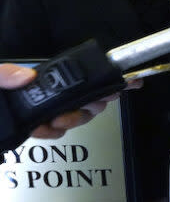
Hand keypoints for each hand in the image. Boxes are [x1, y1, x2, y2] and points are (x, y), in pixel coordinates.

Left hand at [0, 64, 128, 139]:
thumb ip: (0, 73)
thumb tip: (28, 76)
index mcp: (27, 75)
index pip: (68, 69)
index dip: (99, 73)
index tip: (124, 80)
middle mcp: (34, 90)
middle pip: (79, 93)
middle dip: (89, 103)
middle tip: (79, 110)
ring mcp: (31, 109)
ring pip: (70, 113)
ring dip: (72, 119)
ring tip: (56, 124)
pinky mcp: (24, 127)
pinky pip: (51, 129)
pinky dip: (52, 132)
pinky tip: (42, 131)